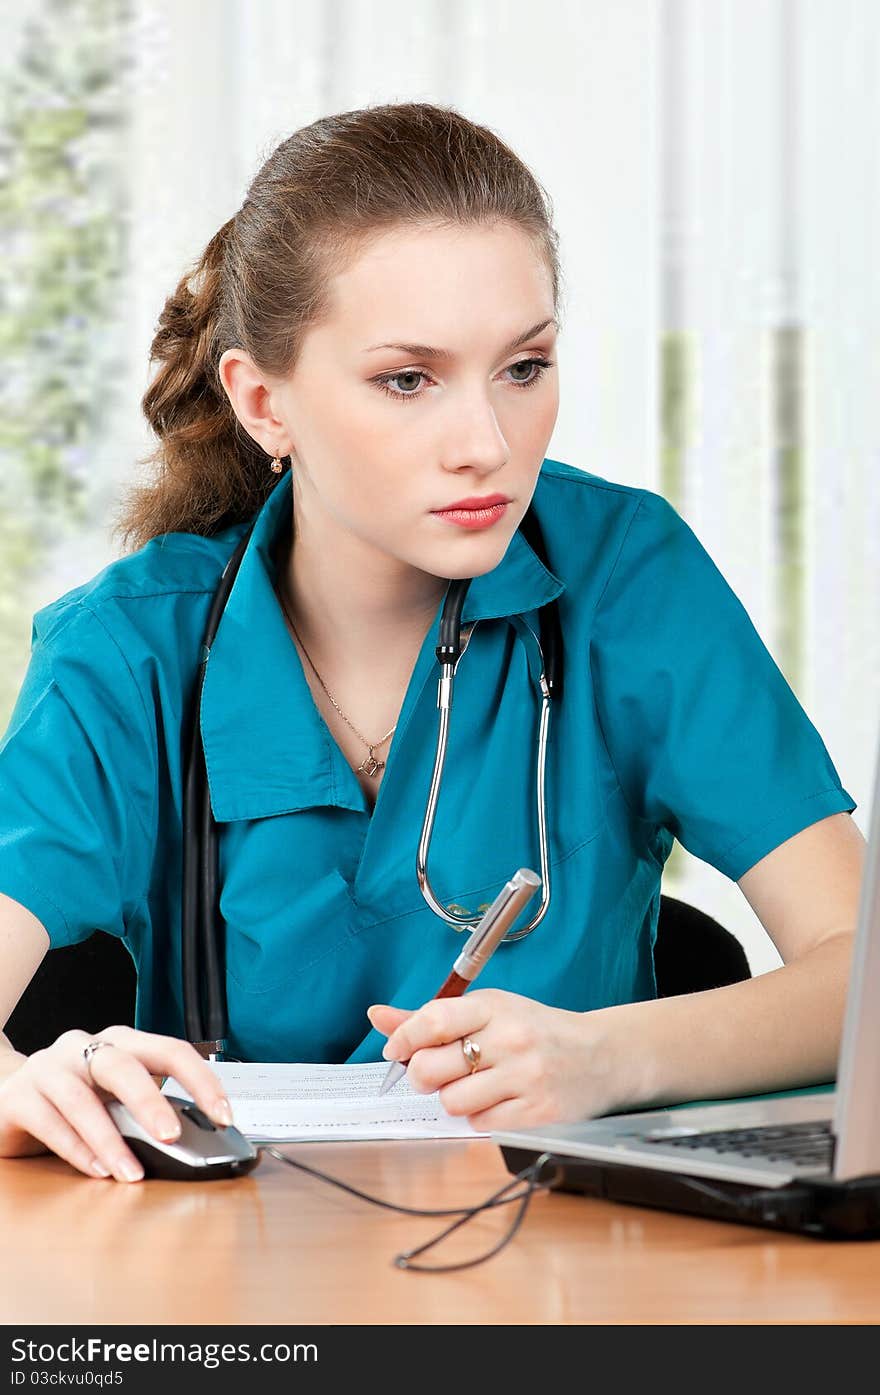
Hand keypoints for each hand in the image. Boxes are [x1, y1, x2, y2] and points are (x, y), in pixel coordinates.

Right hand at [0, 1025, 232, 1181]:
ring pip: (81, 1099)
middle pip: (122, 1065)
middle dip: (150, 1102)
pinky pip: (49, 1122)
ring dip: (110, 1140)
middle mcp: (84, 1047)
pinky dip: (76, 1150)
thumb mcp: (114, 1099)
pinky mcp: (17, 1097)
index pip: (170, 1049)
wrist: (8, 1099)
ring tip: (131, 1172)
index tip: (223, 1115)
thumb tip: (195, 1143)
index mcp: (120, 1042)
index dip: (201, 1080)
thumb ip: (145, 1111)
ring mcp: (48, 1069)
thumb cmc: (73, 1100)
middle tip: (171, 1137)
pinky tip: (96, 1170)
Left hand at [367, 989, 628, 1130]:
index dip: (403, 1038)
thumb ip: (431, 1018)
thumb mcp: (489, 1012)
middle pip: (431, 1067)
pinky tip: (496, 1101)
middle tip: (437, 1073)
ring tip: (474, 1086)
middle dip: (423, 1075)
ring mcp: (525, 1077)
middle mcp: (510, 1039)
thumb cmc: (536, 1031)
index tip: (396, 1050)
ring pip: (451, 1101)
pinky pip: (479, 1124)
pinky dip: (478, 1116)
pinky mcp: (537, 1112)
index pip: (434, 1020)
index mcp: (494, 1007)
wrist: (602, 1056)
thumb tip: (377, 1017)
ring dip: (453, 1098)